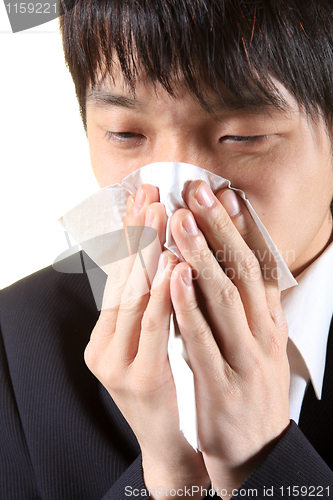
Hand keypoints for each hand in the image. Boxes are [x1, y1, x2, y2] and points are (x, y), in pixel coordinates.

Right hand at [84, 184, 209, 499]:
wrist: (165, 439)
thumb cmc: (162, 383)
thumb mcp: (148, 339)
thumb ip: (149, 303)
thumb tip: (164, 256)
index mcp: (105, 332)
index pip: (117, 273)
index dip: (130, 233)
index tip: (144, 196)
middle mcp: (103, 343)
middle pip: (120, 277)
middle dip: (137, 232)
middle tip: (151, 192)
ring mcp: (116, 361)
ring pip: (131, 297)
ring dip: (148, 252)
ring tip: (162, 214)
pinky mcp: (138, 377)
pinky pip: (152, 328)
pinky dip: (162, 294)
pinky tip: (174, 265)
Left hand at [169, 181, 289, 496]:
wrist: (259, 450)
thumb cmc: (251, 389)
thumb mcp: (262, 344)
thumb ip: (254, 307)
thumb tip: (244, 266)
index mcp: (270, 324)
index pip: (259, 266)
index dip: (243, 228)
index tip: (225, 194)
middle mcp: (262, 335)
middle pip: (242, 272)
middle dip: (219, 228)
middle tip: (197, 190)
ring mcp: (244, 359)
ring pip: (225, 298)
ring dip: (202, 255)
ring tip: (180, 218)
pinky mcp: (222, 384)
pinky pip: (204, 340)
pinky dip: (190, 306)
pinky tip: (174, 276)